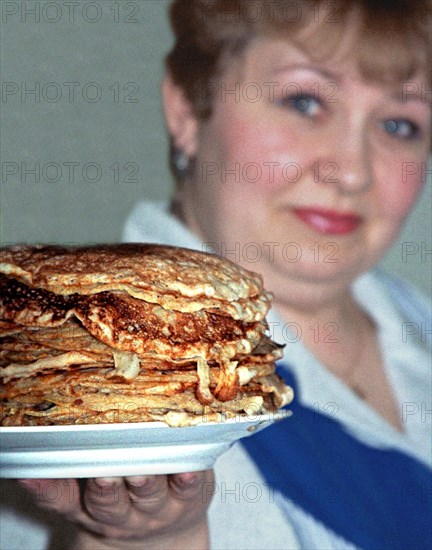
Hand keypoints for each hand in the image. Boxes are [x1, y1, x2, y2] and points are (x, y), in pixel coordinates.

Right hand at [19, 471, 213, 549]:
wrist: (167, 534)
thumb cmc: (121, 504)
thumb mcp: (83, 502)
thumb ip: (59, 486)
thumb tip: (26, 466)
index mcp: (91, 510)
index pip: (66, 501)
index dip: (53, 490)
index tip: (41, 475)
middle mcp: (123, 513)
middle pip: (111, 503)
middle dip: (106, 489)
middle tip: (104, 474)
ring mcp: (158, 506)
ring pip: (149, 495)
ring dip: (145, 483)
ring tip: (141, 472)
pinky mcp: (190, 495)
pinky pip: (189, 488)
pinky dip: (189, 478)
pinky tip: (188, 468)